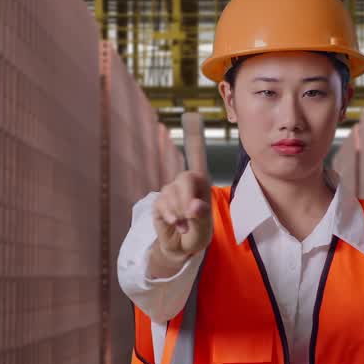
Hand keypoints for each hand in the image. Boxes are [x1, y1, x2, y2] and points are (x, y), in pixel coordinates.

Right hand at [151, 112, 212, 267]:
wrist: (182, 248)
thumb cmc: (198, 233)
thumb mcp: (205, 228)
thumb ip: (201, 216)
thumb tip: (194, 206)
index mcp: (200, 182)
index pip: (196, 155)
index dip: (194, 137)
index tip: (191, 116)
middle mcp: (185, 183)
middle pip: (184, 179)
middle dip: (188, 199)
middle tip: (192, 215)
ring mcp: (169, 191)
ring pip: (173, 195)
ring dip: (181, 213)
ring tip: (186, 225)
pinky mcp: (159, 202)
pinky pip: (163, 205)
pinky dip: (172, 217)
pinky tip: (178, 225)